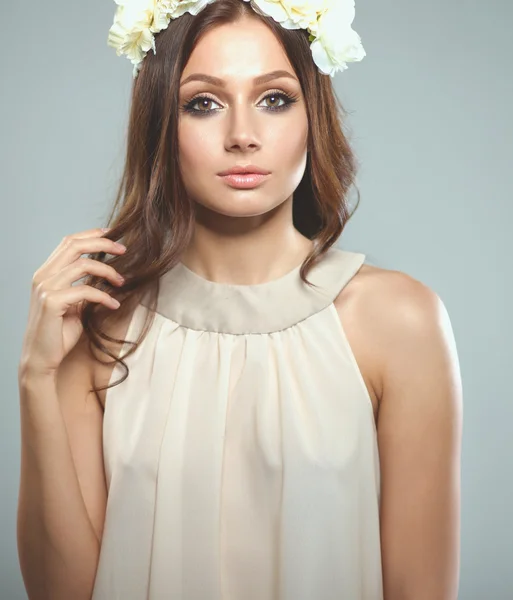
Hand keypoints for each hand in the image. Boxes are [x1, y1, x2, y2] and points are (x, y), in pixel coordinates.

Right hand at [19, 228, 126, 378]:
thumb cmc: (59, 334)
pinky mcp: (51, 302)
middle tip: (124, 250)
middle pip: (74, 245)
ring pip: (82, 265)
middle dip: (102, 243)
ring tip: (122, 282)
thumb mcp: (75, 305)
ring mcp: (45, 288)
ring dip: (108, 272)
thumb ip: (85, 287)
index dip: (92, 235)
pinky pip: (85, 291)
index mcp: (47, 273)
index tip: (114, 235)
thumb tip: (107, 275)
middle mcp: (43, 276)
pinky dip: (104, 296)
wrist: (42, 359)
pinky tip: (114, 304)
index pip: (68, 242)